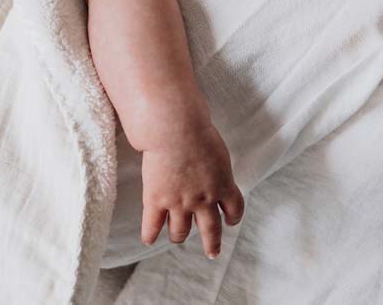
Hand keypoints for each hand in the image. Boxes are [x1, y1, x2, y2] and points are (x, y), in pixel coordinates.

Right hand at [139, 120, 244, 258]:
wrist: (175, 130)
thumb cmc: (198, 132)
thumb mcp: (218, 151)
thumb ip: (217, 168)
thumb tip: (215, 168)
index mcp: (223, 185)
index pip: (234, 209)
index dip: (232, 217)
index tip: (229, 222)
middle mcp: (204, 200)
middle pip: (211, 229)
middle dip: (212, 243)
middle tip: (213, 252)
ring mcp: (179, 203)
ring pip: (181, 231)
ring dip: (179, 236)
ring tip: (177, 238)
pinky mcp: (156, 201)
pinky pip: (152, 225)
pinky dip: (150, 234)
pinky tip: (148, 239)